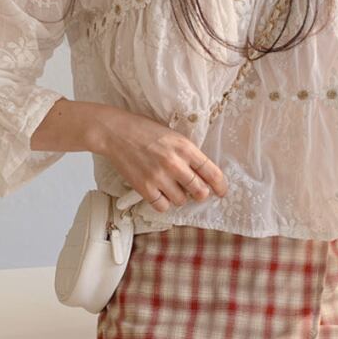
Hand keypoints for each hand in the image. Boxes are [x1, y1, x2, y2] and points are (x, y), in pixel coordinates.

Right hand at [90, 107, 227, 213]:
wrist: (115, 132)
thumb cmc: (145, 131)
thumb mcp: (174, 136)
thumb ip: (189, 154)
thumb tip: (204, 175)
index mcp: (185, 148)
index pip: (212, 172)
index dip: (220, 185)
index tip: (221, 191)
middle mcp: (174, 163)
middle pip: (199, 191)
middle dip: (200, 194)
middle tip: (195, 191)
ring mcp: (159, 177)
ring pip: (181, 201)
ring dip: (179, 197)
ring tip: (171, 187)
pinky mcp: (144, 187)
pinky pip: (162, 206)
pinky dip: (163, 203)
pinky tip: (159, 193)